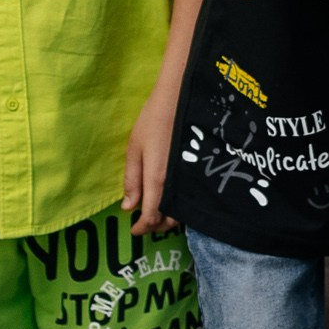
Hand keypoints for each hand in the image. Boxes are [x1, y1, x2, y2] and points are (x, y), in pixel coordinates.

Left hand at [122, 84, 177, 236]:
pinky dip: (181, 206)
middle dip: (156, 226)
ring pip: (183, 211)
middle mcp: (177, 184)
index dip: (142, 228)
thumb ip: (132, 179)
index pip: (152, 216)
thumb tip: (128, 208)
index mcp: (157, 179)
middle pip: (169, 219)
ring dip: (169, 218)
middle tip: (144, 223)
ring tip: (157, 212)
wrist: (182, 97)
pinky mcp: (199, 171)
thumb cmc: (154, 120)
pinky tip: (173, 198)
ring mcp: (191, 179)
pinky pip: (191, 198)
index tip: (134, 230)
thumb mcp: (135, 148)